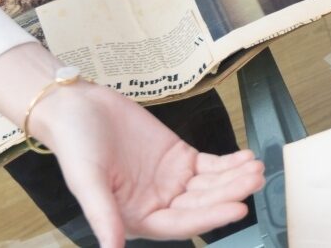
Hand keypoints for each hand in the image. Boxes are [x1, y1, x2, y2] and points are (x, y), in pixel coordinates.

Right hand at [0, 44, 262, 245]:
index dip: (210, 218)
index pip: (181, 224)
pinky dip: (229, 164)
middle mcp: (158, 203)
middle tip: (254, 179)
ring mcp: (171, 181)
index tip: (237, 208)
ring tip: (256, 167)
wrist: (77, 106)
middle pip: (202, 204)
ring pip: (211, 186)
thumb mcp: (86, 181)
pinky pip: (211, 166)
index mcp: (137, 218)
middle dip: (230, 193)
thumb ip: (103, 216)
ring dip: (235, 178)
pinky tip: (245, 158)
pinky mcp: (179, 158)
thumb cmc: (74, 145)